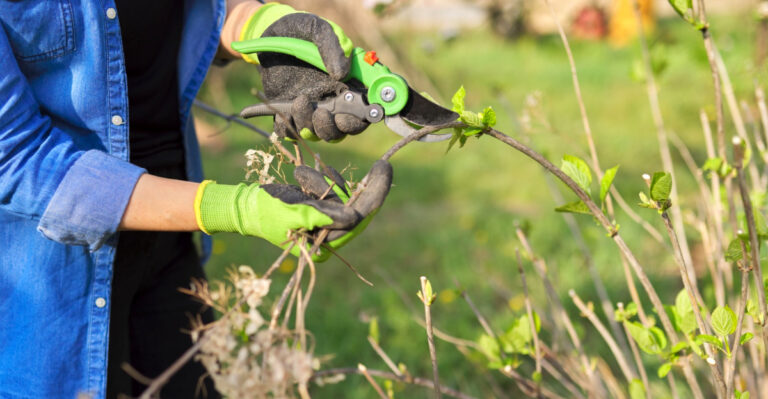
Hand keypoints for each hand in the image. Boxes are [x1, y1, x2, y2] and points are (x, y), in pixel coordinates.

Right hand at [195, 160, 392, 260]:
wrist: (247, 206)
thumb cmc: (266, 211)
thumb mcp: (293, 211)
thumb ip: (322, 215)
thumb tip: (354, 217)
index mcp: (324, 247)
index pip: (358, 222)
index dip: (374, 197)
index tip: (384, 172)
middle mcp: (329, 239)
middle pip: (359, 209)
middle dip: (367, 188)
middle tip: (383, 166)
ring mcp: (327, 225)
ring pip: (345, 197)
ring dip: (327, 182)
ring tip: (300, 178)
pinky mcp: (323, 210)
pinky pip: (334, 192)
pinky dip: (323, 180)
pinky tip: (302, 177)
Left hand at [239, 4, 368, 141]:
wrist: (269, 32)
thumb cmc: (301, 30)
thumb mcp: (318, 30)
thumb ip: (332, 47)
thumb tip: (343, 73)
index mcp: (348, 83)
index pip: (363, 111)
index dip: (359, 119)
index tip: (345, 116)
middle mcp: (332, 100)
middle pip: (341, 129)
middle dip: (332, 127)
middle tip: (321, 113)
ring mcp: (311, 108)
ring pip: (318, 133)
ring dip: (310, 125)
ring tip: (299, 101)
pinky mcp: (289, 111)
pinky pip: (291, 131)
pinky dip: (288, 129)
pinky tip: (284, 113)